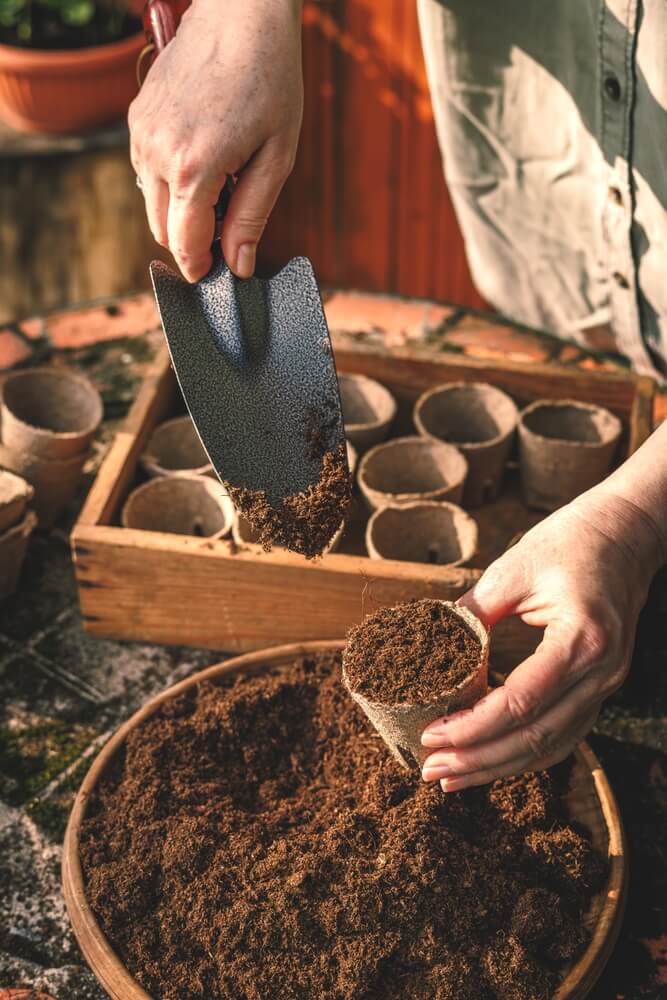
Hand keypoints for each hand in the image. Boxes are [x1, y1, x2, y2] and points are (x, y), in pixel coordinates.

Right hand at [129, 0, 303, 281]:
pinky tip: (204, 157)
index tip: (218, 274)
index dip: (202, 268)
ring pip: (152, 203)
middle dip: (193, 240)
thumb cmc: (269, 81)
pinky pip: (147, 172)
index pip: (184, 245)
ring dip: (181, 209)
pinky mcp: (136, 119)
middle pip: (163, 230)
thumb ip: (252, 217)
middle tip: (229, 224)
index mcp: (194, 168)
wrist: (241, 16)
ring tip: (223, 179)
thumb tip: (237, 265)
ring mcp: (141, 134)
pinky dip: (171, 181)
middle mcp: (156, 153)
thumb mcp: (276, 158)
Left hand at [421, 486, 665, 790]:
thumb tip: (426, 643)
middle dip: (479, 760)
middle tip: (431, 770)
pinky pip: (564, 734)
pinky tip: (491, 761)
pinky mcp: (599, 686)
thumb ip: (472, 612)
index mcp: (581, 640)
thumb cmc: (569, 542)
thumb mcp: (512, 569)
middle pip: (536, 737)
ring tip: (451, 777)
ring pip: (552, 746)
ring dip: (499, 766)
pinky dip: (525, 753)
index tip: (431, 734)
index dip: (472, 726)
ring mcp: (605, 684)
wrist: (624, 534)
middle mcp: (601, 672)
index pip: (521, 703)